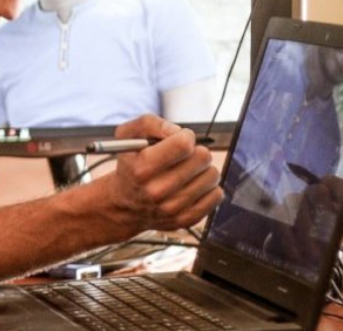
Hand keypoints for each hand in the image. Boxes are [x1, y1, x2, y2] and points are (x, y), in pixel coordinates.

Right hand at [106, 115, 222, 231]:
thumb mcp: (127, 136)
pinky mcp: (186, 220)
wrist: (125, 205)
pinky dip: (208, 187)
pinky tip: (193, 186)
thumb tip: (177, 131)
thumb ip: (149, 123)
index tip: (180, 139)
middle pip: (202, 157)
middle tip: (184, 156)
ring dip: (202, 169)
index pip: (184, 144)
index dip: (185, 136)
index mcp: (142, 168)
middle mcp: (157, 191)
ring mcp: (173, 208)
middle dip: (195, 151)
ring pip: (212, 175)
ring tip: (188, 171)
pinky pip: (217, 195)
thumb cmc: (131, 165)